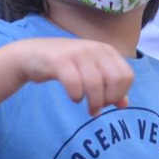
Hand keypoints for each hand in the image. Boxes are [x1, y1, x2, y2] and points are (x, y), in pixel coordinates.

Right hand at [17, 37, 134, 116]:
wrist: (32, 55)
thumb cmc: (65, 65)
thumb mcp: (91, 72)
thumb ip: (109, 86)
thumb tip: (124, 104)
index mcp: (106, 51)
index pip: (127, 76)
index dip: (119, 94)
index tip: (108, 102)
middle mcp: (95, 49)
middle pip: (115, 80)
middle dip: (108, 99)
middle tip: (98, 107)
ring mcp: (77, 53)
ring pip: (96, 84)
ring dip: (94, 103)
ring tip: (88, 109)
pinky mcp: (60, 61)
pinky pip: (75, 83)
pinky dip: (77, 96)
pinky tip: (74, 98)